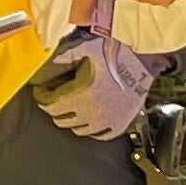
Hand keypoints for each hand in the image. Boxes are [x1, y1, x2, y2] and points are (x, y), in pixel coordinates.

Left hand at [37, 35, 158, 138]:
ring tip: (72, 111)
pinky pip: (100, 135)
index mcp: (80, 94)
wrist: (144, 63)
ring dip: (72, 121)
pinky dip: (93, 130)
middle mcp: (91, 112)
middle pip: (61, 120)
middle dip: (55, 110)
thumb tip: (51, 60)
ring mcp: (106, 121)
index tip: (41, 92)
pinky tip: (91, 120)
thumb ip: (66, 55)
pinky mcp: (119, 124)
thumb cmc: (117, 54)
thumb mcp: (88, 49)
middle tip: (55, 101)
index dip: (41, 97)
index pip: (50, 104)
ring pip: (79, 130)